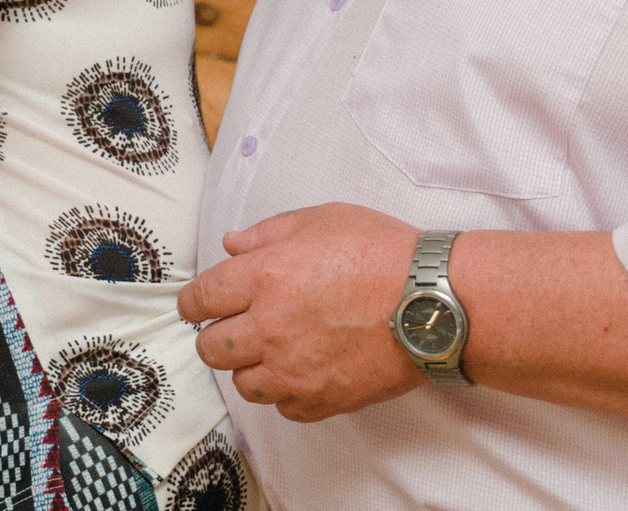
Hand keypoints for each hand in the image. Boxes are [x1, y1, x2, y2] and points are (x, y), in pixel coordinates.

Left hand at [177, 202, 423, 419]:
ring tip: (273, 349)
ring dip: (250, 367)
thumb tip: (232, 246)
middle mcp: (270, 328)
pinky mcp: (322, 399)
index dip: (193, 301)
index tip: (197, 304)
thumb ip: (267, 233)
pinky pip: (283, 407)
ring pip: (243, 383)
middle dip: (217, 334)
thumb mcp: (322, 220)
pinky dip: (286, 392)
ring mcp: (295, 370)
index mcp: (264, 277)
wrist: (433, 304)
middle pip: (211, 347)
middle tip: (237, 325)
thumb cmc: (384, 255)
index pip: (199, 299)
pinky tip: (303, 370)